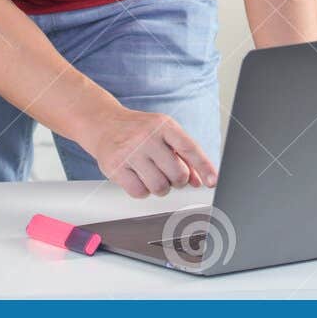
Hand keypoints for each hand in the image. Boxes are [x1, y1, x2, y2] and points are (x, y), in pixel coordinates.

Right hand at [87, 107, 216, 197]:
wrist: (104, 124)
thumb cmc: (139, 130)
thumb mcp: (164, 134)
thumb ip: (184, 155)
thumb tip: (199, 180)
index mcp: (163, 125)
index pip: (190, 148)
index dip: (204, 167)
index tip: (212, 182)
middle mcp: (147, 136)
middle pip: (177, 174)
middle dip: (177, 180)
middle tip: (169, 174)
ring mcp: (130, 151)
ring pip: (159, 187)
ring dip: (160, 188)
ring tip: (153, 175)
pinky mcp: (115, 167)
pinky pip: (139, 193)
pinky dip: (142, 191)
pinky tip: (138, 178)